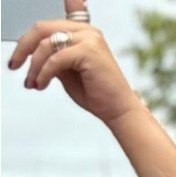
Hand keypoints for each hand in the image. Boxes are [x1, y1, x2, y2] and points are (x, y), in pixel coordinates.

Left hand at [7, 0, 139, 125]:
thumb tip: (29, 50)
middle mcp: (87, 31)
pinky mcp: (90, 51)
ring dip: (34, 66)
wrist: (117, 109)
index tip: (18, 55)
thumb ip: (52, 55)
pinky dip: (44, 73)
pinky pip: (55, 58)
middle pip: (41, 28)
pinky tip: (42, 84)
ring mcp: (90, 39)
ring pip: (46, 44)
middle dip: (23, 49)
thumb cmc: (94, 92)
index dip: (30, 36)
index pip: (47, 24)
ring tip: (33, 83)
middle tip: (15, 65)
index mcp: (81, 31)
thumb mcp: (66, 69)